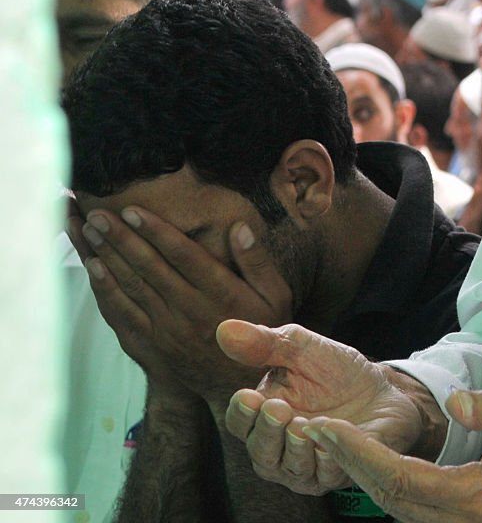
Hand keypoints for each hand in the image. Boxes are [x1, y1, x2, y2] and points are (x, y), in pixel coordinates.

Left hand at [67, 206, 292, 400]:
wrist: (242, 387)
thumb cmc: (263, 331)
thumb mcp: (276, 296)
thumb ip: (258, 261)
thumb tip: (239, 227)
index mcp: (220, 293)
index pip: (183, 255)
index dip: (156, 231)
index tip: (133, 209)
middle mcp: (190, 310)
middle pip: (150, 268)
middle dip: (122, 238)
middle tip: (98, 213)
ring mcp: (168, 331)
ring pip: (132, 288)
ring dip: (108, 257)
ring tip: (89, 231)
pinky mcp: (153, 346)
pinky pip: (124, 316)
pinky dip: (106, 291)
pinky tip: (94, 268)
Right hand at [219, 320, 439, 495]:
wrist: (384, 388)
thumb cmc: (337, 370)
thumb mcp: (302, 348)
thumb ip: (265, 343)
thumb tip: (224, 329)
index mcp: (265, 414)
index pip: (239, 422)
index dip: (242, 413)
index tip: (250, 397)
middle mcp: (279, 446)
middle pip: (260, 452)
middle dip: (267, 432)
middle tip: (279, 410)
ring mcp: (307, 464)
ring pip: (289, 469)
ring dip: (294, 449)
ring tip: (301, 425)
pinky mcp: (336, 473)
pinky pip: (326, 474)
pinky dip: (326, 458)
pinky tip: (330, 439)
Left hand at [300, 387, 481, 522]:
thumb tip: (456, 401)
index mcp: (477, 499)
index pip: (402, 477)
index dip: (360, 452)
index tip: (326, 427)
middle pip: (389, 498)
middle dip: (348, 463)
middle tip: (309, 431)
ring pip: (395, 507)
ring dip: (359, 474)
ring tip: (327, 441)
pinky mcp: (461, 521)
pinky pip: (409, 507)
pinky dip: (382, 483)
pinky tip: (364, 459)